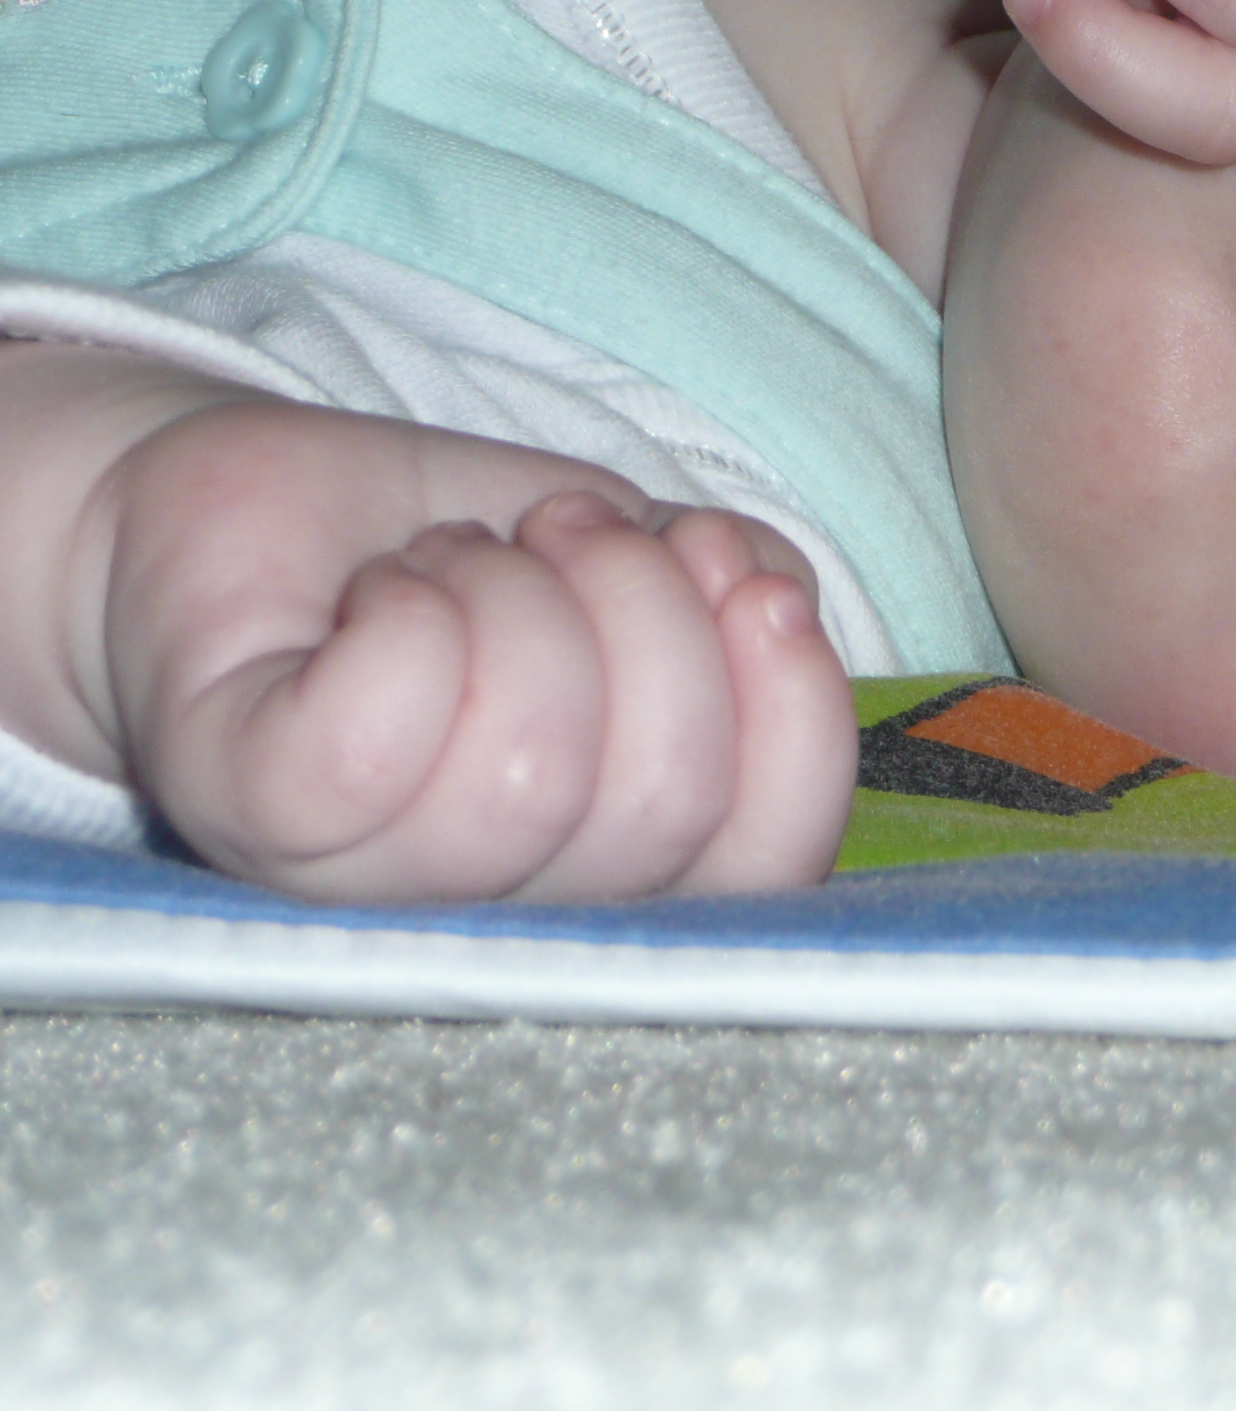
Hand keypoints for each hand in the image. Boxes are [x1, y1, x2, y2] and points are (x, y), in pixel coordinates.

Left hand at [95, 399, 855, 902]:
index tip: (738, 578)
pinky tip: (391, 584)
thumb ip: (756, 604)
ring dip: (521, 587)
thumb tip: (768, 599)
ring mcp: (362, 890)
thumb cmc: (467, 553)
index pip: (778, 859)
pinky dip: (417, 604)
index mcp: (622, 883)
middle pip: (664, 796)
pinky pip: (379, 734)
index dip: (796, 700)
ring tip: (467, 557)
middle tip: (561, 539)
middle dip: (641, 601)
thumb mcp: (656, 562)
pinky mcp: (245, 814)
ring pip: (527, 766)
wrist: (245, 510)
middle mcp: (499, 920)